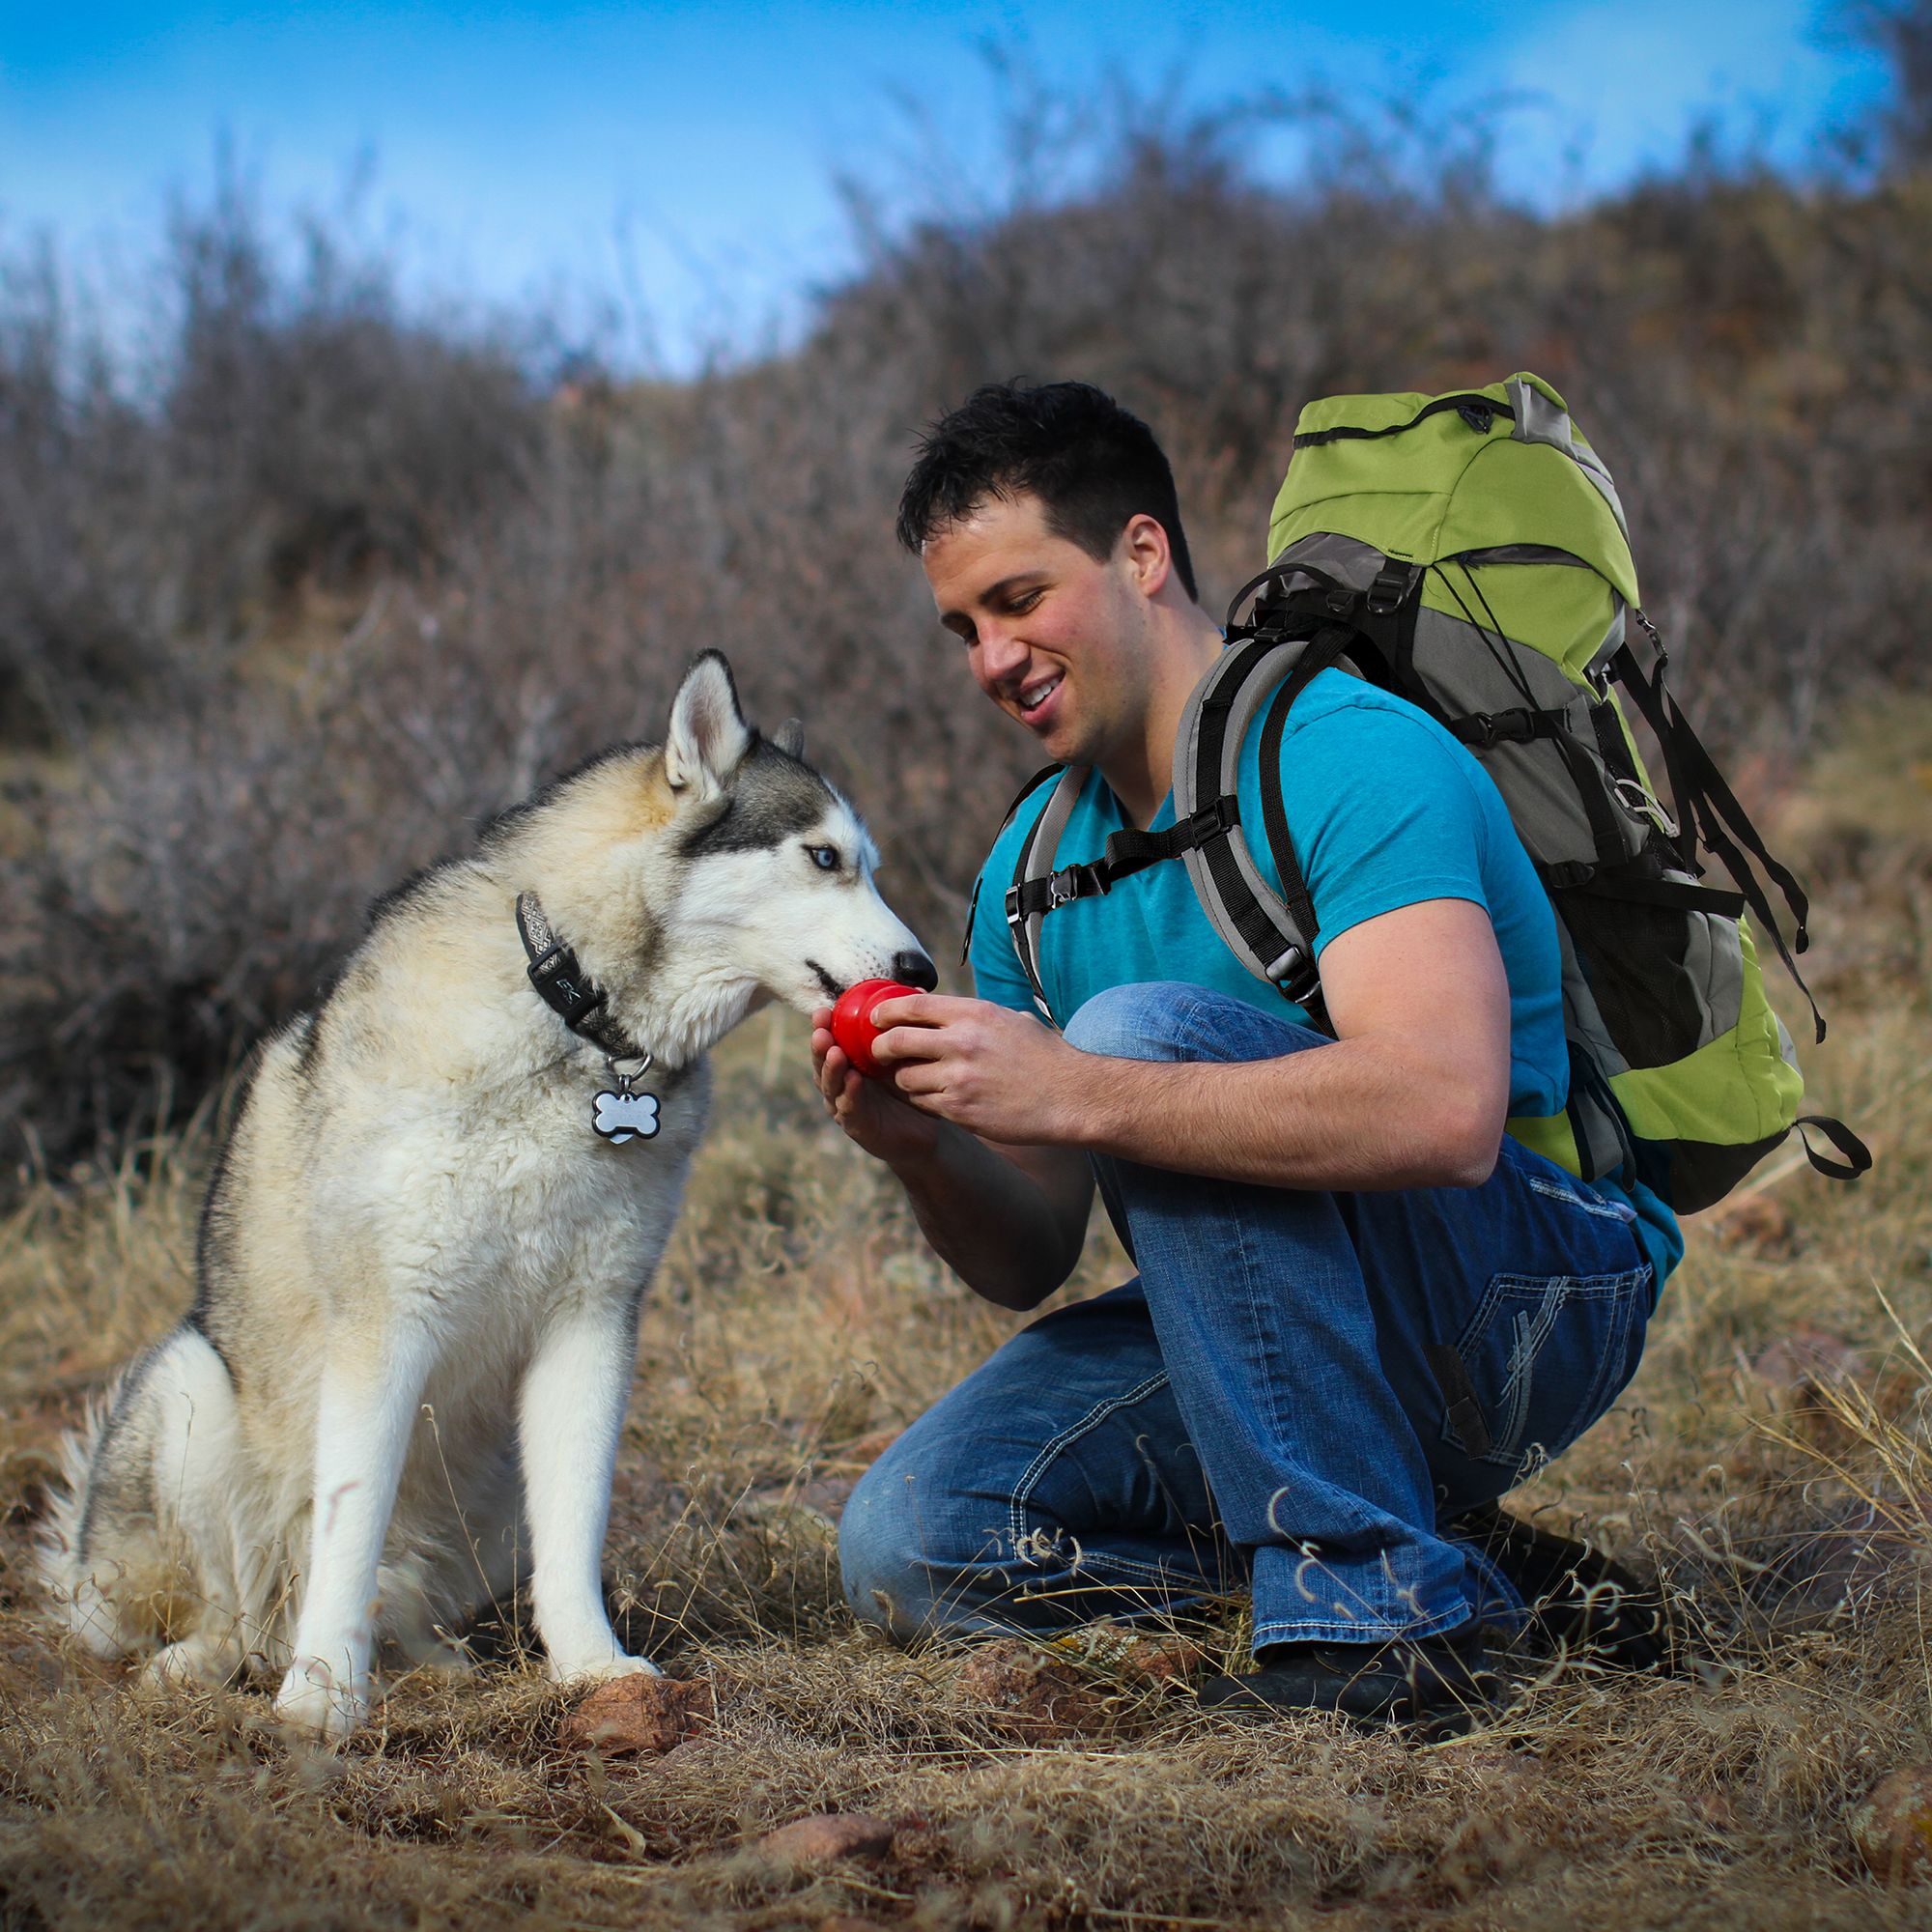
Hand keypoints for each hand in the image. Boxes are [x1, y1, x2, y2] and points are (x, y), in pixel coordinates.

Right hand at [810, 1006, 942, 1169]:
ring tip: (835, 1052)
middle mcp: (840, 1084)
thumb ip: (903, 1027)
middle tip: (821, 1030)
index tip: (823, 1010)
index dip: (823, 1028)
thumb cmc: (909, 1089)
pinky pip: (850, 1108)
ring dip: (831, 1069)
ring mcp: (845, 1106)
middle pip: (822, 1063)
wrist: (925, 1131)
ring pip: (831, 1086)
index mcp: (848, 1064)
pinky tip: (854, 1080)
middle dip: (820, 1046)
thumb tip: (916, 990)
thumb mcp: (904, 1055)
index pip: (830, 1043)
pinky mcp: (857, 1127)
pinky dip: (849, 1094)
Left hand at [867, 994, 1086, 1145]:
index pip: (912, 1006)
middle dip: (881, 1049)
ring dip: (904, 1080)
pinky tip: (934, 1099)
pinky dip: (923, 1102)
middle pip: (896, 1042)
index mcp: (973, 1014)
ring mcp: (959, 1078)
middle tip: (881, 1054)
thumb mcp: (1010, 1020)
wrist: (1071, 1096)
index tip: (876, 1019)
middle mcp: (961, 1042)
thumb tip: (939, 1004)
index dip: (885, 1013)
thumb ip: (973, 1015)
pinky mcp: (960, 1109)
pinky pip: (923, 1104)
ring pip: (905, 1079)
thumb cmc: (1045, 1057)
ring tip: (914, 1080)